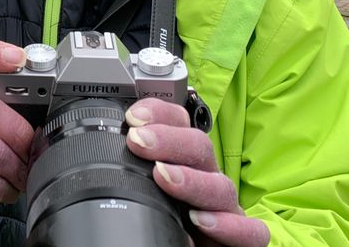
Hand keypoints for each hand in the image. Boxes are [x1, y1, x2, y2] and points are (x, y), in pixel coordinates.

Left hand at [125, 98, 269, 246]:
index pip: (180, 125)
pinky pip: (249, 230)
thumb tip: (98, 158)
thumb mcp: (149, 191)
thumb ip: (134, 173)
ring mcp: (227, 208)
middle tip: (139, 140)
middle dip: (169, 140)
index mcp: (186, 162)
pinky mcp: (245, 238)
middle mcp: (208, 179)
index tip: (133, 118)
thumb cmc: (173, 220)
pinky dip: (229, 225)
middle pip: (199, 148)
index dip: (160, 114)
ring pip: (221, 186)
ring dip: (193, 180)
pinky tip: (203, 221)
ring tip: (164, 177)